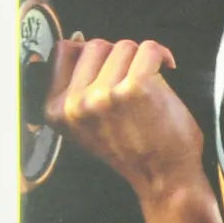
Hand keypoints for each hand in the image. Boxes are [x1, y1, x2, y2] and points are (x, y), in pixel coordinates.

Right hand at [46, 35, 205, 201]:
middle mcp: (75, 103)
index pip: (63, 51)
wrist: (163, 178)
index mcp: (56, 110)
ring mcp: (104, 95)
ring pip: (123, 46)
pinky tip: (167, 68)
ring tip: (150, 82)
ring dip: (141, 59)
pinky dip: (161, 54)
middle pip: (95, 45)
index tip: (110, 63)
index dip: (91, 52)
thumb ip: (75, 91)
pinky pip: (148, 48)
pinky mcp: (135, 88)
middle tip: (134, 76)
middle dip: (119, 56)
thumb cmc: (134, 151)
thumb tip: (78, 43)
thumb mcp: (85, 127)